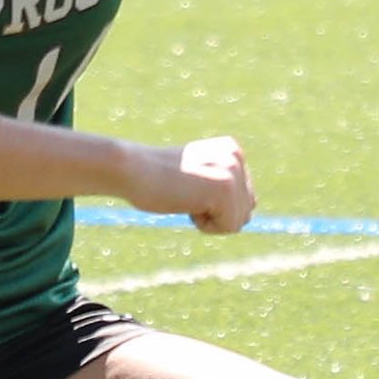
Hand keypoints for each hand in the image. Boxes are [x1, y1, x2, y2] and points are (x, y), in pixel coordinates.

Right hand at [141, 135, 255, 234]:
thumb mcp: (195, 178)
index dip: (213, 206)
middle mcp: (237, 157)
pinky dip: (205, 225)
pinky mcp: (225, 188)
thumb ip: (220, 190)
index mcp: (232, 150)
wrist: (132, 170)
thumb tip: (247, 216)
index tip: (187, 187)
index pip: (243, 200)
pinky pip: (228, 227)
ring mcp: (233, 171)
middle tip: (186, 193)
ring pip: (238, 222)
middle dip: (215, 214)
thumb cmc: (153, 179)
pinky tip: (186, 202)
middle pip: (244, 212)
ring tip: (185, 196)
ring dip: (209, 220)